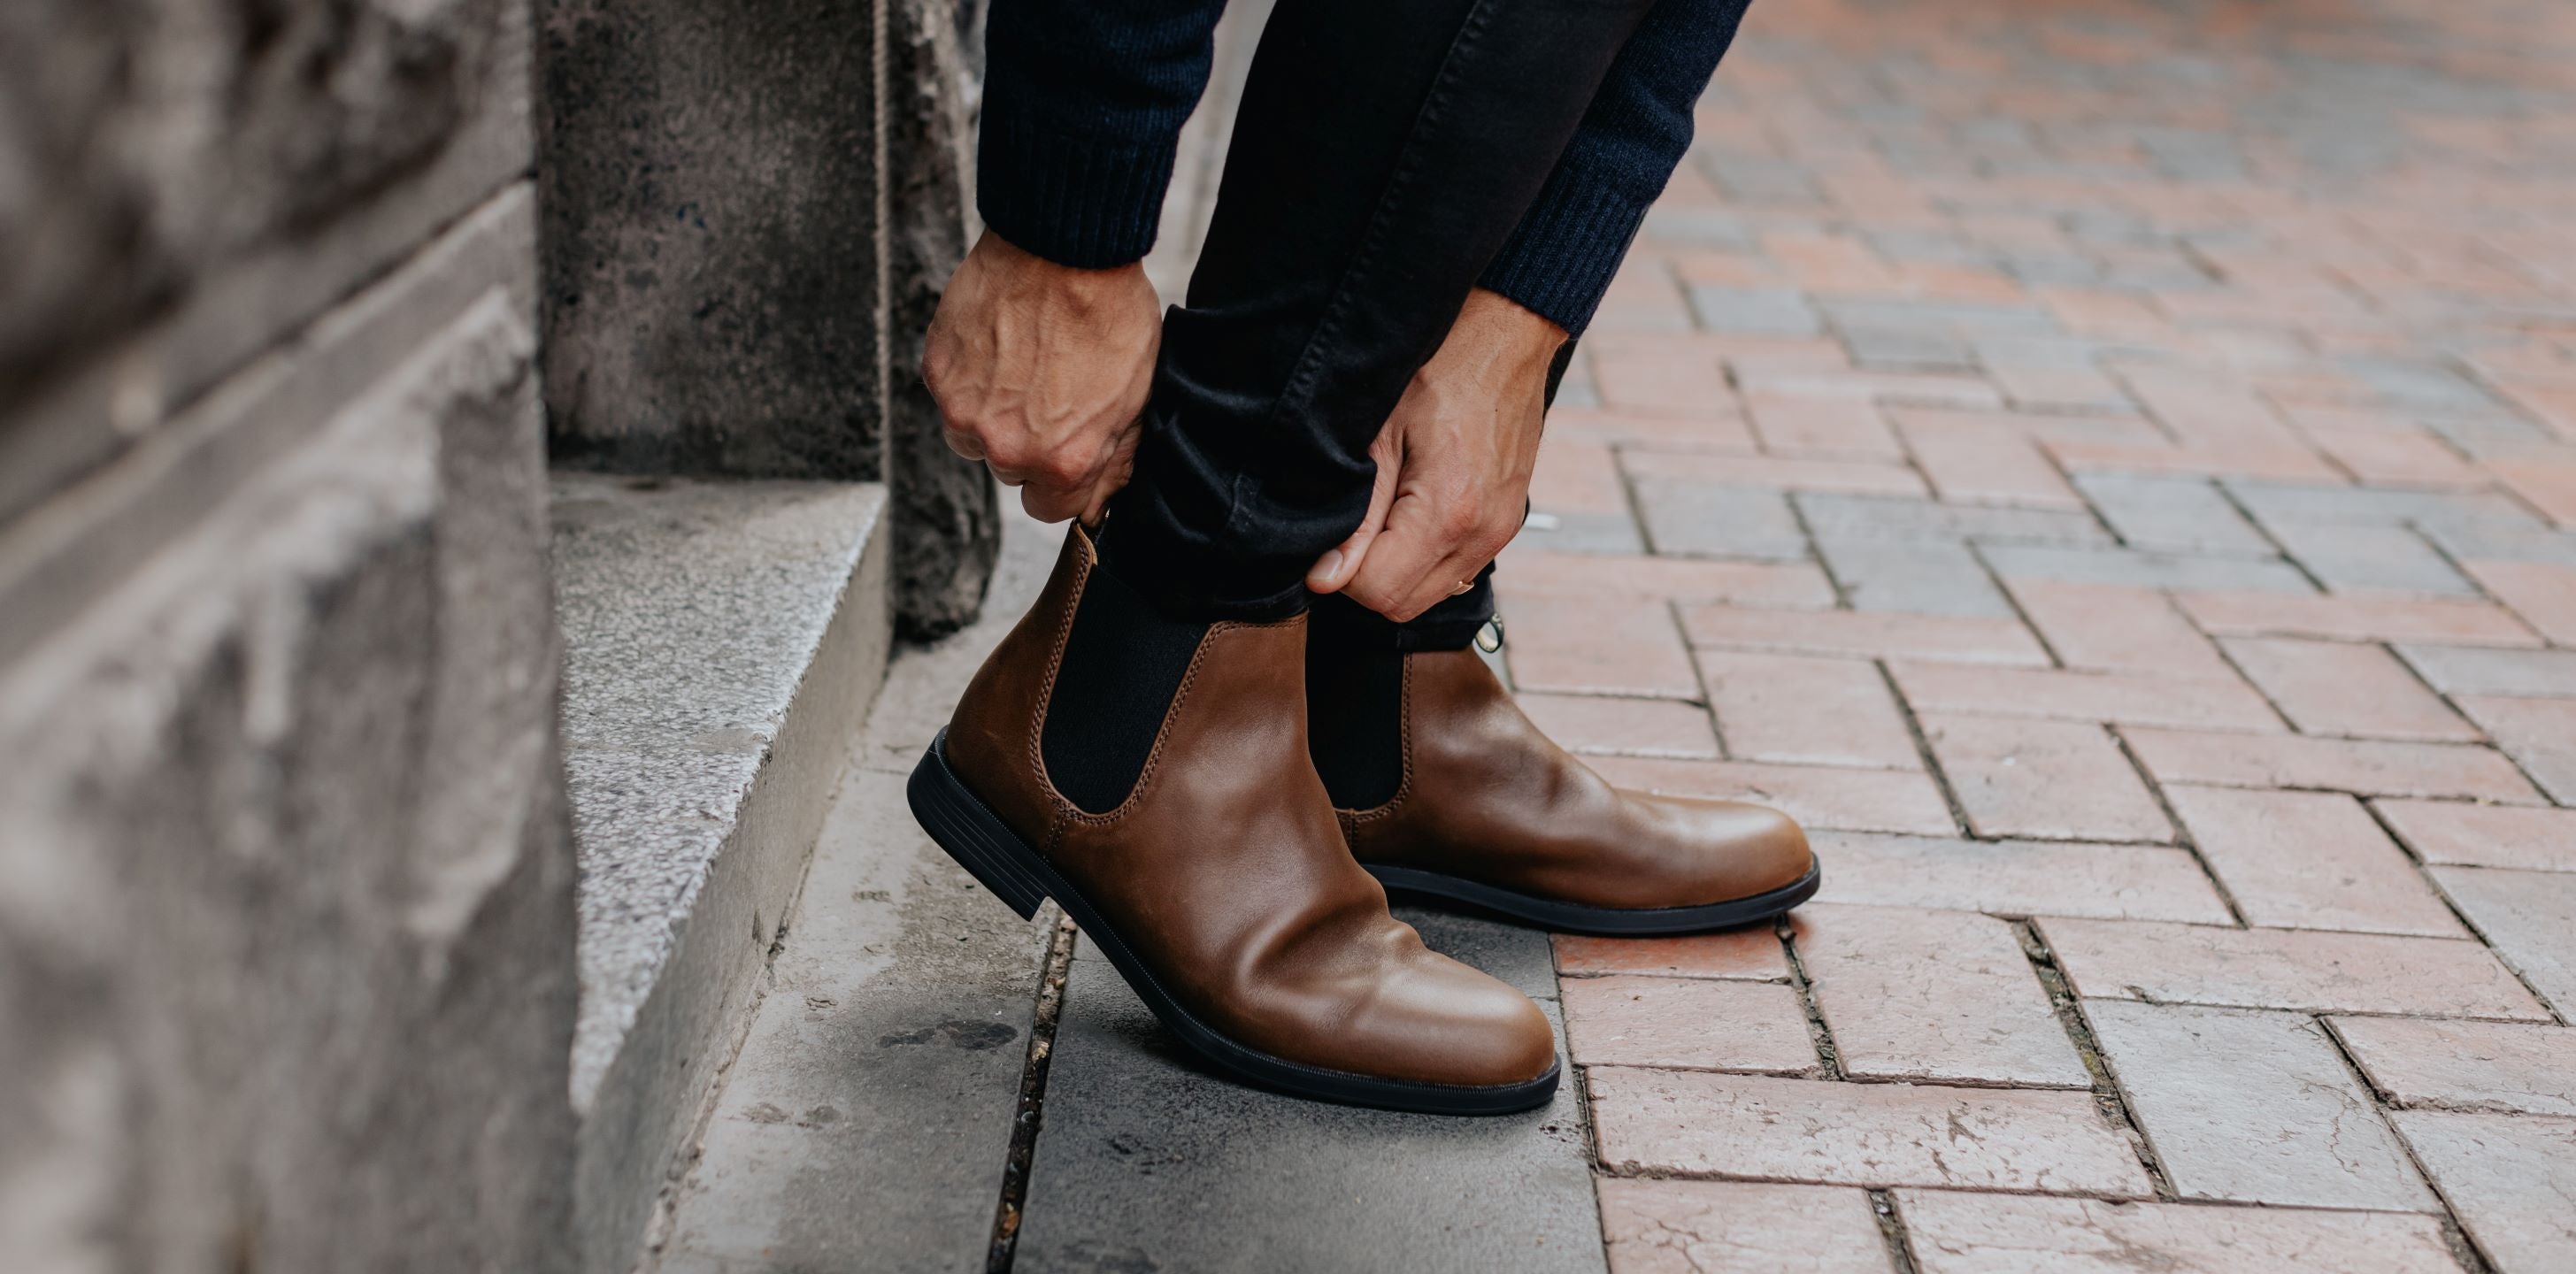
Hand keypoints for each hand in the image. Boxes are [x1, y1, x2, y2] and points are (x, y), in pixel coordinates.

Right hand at [921, 230, 1161, 523]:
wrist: (1063, 246)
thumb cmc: (1109, 314)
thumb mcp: (1137, 397)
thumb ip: (1114, 458)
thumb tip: (1098, 499)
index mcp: (1062, 462)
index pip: (1049, 508)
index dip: (1062, 478)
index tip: (1067, 447)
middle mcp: (1006, 447)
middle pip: (1010, 470)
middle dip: (1029, 441)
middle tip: (1051, 389)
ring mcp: (965, 411)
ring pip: (973, 436)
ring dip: (993, 414)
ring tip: (1024, 364)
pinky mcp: (938, 372)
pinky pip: (953, 394)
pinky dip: (971, 377)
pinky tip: (1000, 343)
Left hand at [1306, 288, 1565, 621]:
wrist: (1506, 337)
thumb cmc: (1441, 369)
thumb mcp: (1380, 435)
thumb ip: (1356, 516)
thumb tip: (1325, 578)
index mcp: (1449, 512)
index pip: (1378, 591)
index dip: (1339, 573)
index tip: (1325, 537)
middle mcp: (1483, 535)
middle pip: (1401, 605)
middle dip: (1363, 577)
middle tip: (1349, 524)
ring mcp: (1500, 533)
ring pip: (1426, 594)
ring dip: (1393, 570)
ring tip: (1380, 512)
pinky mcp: (1505, 524)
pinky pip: (1452, 569)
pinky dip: (1421, 558)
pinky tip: (1409, 512)